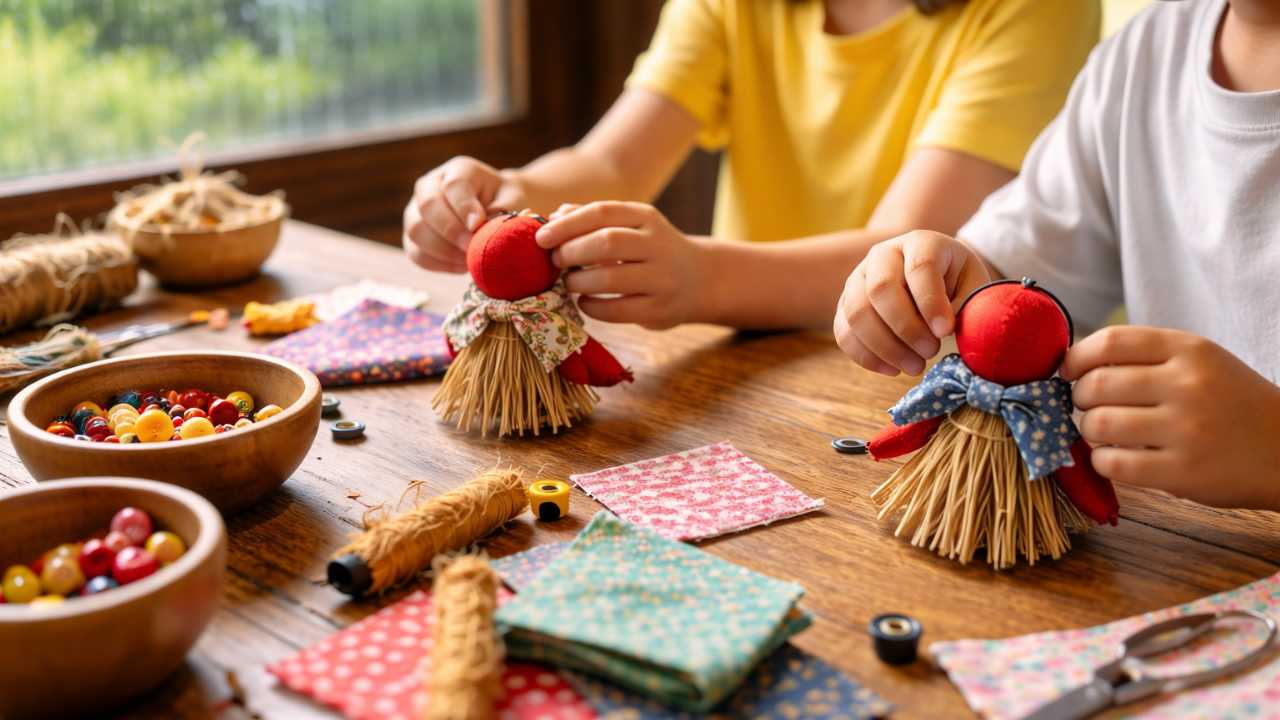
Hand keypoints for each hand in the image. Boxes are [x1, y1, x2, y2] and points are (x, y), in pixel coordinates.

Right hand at [402, 156, 524, 272]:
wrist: (497, 210)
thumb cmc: (506, 203)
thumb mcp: (513, 201)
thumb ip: (501, 210)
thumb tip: (479, 228)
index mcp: (459, 170)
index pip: (453, 186)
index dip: (464, 207)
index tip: (479, 224)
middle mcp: (430, 185)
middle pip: (427, 206)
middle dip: (451, 231)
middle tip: (472, 247)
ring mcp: (416, 210)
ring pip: (416, 231)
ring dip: (445, 251)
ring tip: (470, 258)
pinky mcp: (413, 237)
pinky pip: (417, 254)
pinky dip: (440, 264)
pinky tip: (462, 265)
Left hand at [534, 201, 707, 329]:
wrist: (701, 280)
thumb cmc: (652, 250)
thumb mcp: (632, 226)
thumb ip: (594, 219)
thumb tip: (555, 216)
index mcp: (646, 217)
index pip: (602, 212)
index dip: (567, 225)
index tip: (541, 238)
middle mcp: (658, 244)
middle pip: (606, 242)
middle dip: (571, 253)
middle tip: (555, 262)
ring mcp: (662, 278)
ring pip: (610, 278)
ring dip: (578, 282)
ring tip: (569, 283)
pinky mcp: (659, 309)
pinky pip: (616, 310)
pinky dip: (592, 307)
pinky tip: (585, 302)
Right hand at [834, 230, 991, 375]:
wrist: (929, 274)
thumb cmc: (956, 281)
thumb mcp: (973, 284)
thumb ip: (969, 304)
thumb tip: (947, 332)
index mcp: (921, 242)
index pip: (919, 267)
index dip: (931, 302)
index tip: (945, 332)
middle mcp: (883, 254)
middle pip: (880, 289)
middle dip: (906, 328)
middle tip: (931, 352)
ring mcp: (858, 277)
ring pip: (857, 313)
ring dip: (885, 348)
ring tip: (916, 366)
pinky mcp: (845, 303)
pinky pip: (843, 332)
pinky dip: (866, 356)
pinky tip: (892, 369)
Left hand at [1062, 327, 1279, 510]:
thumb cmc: (1232, 404)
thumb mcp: (1202, 363)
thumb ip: (1147, 358)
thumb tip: (1073, 365)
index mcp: (1189, 350)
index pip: (1110, 341)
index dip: (1076, 357)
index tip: (1067, 372)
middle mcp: (1187, 384)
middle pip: (1096, 384)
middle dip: (1078, 398)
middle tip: (1086, 407)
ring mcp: (1186, 429)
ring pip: (1098, 424)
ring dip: (1088, 430)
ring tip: (1102, 433)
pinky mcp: (1182, 472)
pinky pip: (1113, 463)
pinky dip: (1101, 461)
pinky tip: (1113, 457)